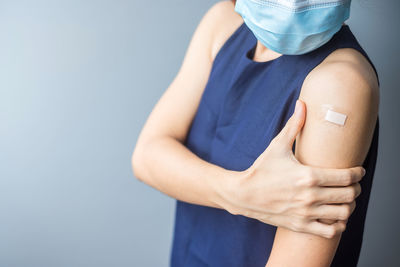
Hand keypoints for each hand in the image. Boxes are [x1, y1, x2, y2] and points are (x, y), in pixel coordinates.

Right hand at [219, 100, 364, 238]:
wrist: (243, 194)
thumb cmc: (261, 170)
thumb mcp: (277, 146)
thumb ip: (294, 125)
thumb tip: (302, 104)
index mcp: (308, 176)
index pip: (347, 176)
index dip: (358, 173)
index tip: (358, 171)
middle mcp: (310, 196)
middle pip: (349, 195)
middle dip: (356, 188)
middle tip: (352, 184)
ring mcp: (306, 213)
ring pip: (343, 213)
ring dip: (349, 205)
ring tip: (344, 199)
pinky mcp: (300, 225)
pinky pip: (330, 230)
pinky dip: (338, 224)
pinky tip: (334, 215)